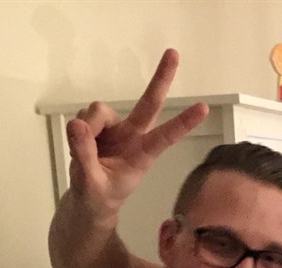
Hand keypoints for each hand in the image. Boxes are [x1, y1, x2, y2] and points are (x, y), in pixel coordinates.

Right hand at [66, 48, 208, 216]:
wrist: (89, 201)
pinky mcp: (97, 124)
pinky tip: (80, 145)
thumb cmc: (99, 196)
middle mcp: (133, 136)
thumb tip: (77, 125)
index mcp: (143, 156)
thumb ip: (85, 156)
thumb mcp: (91, 184)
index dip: (183, 123)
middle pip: (149, 103)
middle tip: (173, 53)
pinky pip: (83, 116)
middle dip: (161, 78)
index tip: (203, 109)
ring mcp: (116, 128)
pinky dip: (77, 129)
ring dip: (87, 127)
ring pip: (98, 110)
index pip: (165, 137)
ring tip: (83, 152)